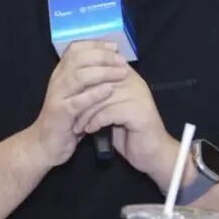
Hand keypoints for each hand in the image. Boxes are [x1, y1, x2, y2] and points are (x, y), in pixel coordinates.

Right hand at [28, 42, 127, 167]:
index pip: (76, 49)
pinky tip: (109, 90)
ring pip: (79, 77)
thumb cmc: (66, 118)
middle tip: (121, 60)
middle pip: (79, 59)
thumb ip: (88, 79)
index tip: (114, 46)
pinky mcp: (60, 113)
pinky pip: (78, 101)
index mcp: (61, 73)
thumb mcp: (76, 94)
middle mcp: (58, 80)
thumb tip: (112, 62)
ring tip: (121, 73)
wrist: (44, 144)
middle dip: (103, 56)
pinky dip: (94, 94)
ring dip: (103, 72)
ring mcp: (58, 96)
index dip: (95, 44)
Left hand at [72, 66, 176, 180]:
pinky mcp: (139, 113)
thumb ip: (99, 93)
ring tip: (78, 125)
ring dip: (86, 114)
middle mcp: (134, 82)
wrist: (151, 153)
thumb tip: (74, 84)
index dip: (82, 79)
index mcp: (127, 76)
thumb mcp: (111, 108)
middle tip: (69, 112)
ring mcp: (138, 96)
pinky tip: (90, 130)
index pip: (100, 66)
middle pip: (99, 81)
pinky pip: (109, 113)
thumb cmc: (128, 131)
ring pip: (102, 97)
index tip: (67, 95)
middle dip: (81, 98)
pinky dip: (96, 122)